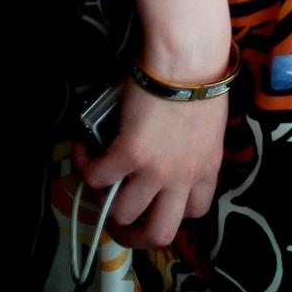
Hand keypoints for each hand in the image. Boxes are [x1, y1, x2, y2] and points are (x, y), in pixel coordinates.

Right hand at [72, 73, 226, 249]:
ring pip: (122, 213)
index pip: (194, 212)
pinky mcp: (130, 153)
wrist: (189, 55)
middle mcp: (183, 177)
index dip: (171, 211)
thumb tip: (169, 149)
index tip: (156, 200)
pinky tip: (84, 150)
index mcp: (207, 168)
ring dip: (103, 199)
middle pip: (159, 233)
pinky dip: (85, 167)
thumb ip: (193, 146)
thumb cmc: (201, 75)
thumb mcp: (207, 123)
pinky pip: (97, 177)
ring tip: (98, 178)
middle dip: (134, 235)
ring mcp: (156, 170)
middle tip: (118, 218)